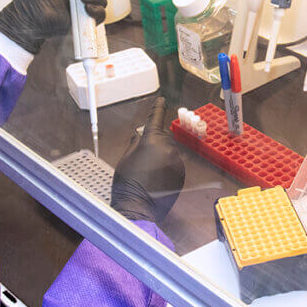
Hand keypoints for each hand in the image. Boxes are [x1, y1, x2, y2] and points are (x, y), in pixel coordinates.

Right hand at [111, 98, 185, 222]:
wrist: (138, 206)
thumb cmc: (128, 183)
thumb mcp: (125, 158)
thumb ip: (135, 143)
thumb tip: (138, 136)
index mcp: (151, 140)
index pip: (155, 119)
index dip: (157, 108)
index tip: (161, 100)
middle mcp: (167, 148)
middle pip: (162, 139)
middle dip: (153, 145)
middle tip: (141, 161)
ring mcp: (176, 161)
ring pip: (168, 153)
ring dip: (160, 158)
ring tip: (147, 175)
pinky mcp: (181, 173)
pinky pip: (173, 165)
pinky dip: (166, 169)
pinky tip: (155, 180)